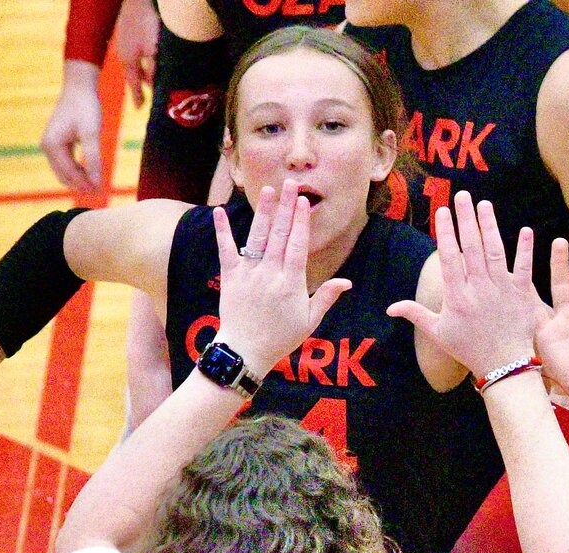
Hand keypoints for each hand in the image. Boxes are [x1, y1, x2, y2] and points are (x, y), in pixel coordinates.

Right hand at [41, 61, 103, 191]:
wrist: (79, 87)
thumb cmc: (86, 108)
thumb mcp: (91, 134)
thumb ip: (93, 159)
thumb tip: (96, 183)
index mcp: (52, 145)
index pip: (68, 174)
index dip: (85, 185)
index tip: (101, 193)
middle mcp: (47, 146)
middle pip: (64, 176)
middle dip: (80, 185)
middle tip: (101, 193)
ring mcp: (51, 145)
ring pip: (65, 171)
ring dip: (80, 179)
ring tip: (98, 185)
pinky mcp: (58, 142)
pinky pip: (67, 163)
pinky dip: (78, 170)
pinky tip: (92, 172)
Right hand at [114, 0, 158, 107]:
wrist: (137, 0)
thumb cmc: (146, 23)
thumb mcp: (153, 48)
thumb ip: (154, 67)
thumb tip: (155, 83)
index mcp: (128, 60)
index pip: (133, 84)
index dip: (137, 96)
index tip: (139, 108)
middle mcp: (124, 53)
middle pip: (134, 73)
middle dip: (142, 84)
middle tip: (147, 95)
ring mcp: (125, 42)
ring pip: (135, 62)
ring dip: (144, 70)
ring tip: (150, 78)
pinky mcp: (128, 32)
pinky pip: (135, 52)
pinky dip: (143, 58)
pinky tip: (149, 56)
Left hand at [211, 180, 351, 371]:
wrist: (246, 351)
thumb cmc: (281, 338)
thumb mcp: (310, 320)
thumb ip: (327, 297)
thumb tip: (347, 282)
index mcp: (291, 283)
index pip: (297, 245)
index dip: (300, 222)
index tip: (303, 201)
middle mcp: (269, 274)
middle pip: (279, 234)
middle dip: (285, 207)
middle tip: (290, 184)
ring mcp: (248, 274)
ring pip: (256, 237)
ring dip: (262, 212)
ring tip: (267, 190)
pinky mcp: (230, 277)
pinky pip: (226, 250)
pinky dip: (222, 231)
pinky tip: (220, 211)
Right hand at [388, 192, 543, 377]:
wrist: (504, 366)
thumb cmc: (470, 349)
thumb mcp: (439, 333)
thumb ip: (415, 314)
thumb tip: (389, 307)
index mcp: (457, 296)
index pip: (449, 257)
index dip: (445, 232)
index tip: (442, 211)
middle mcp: (478, 289)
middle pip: (471, 247)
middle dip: (465, 219)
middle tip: (461, 196)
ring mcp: (501, 290)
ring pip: (495, 252)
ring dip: (490, 226)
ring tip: (484, 204)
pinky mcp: (522, 295)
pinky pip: (524, 268)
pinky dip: (526, 250)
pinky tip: (526, 230)